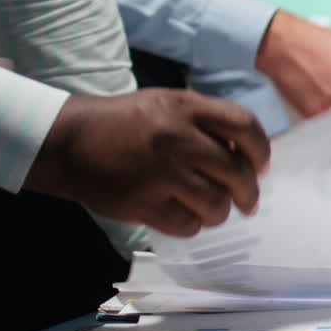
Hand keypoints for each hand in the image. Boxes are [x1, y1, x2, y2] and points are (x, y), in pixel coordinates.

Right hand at [25, 89, 271, 237]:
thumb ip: (207, 122)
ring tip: (212, 210)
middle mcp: (176, 137)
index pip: (245, 126)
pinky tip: (184, 217)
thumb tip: (250, 155)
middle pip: (236, 171)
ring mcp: (158, 171)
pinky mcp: (141, 202)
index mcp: (185, 107)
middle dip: (249, 192)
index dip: (261, 150)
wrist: (68, 141)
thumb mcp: (167, 105)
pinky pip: (186, 224)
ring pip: (215, 203)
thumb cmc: (125, 123)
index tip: (263, 167)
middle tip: (248, 201)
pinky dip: (191, 225)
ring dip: (220, 212)